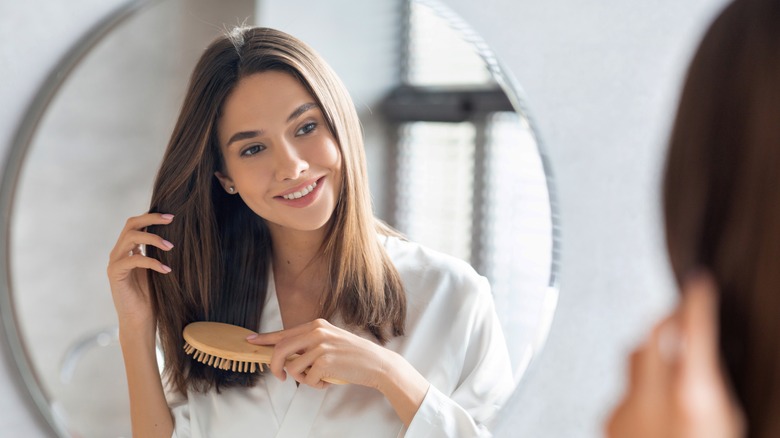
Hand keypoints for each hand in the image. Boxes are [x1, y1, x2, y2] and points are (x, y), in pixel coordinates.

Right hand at [107, 213, 174, 331]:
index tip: (172, 216)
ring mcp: (115, 262)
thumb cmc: (151, 297)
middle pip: (130, 224)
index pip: (136, 224)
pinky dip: (152, 262)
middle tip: (171, 219)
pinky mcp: (115, 274)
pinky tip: (166, 270)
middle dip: (151, 219)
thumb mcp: (156, 269)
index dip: (152, 217)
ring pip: (131, 238)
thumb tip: (175, 235)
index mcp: (127, 249)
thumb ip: (158, 252)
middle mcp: (118, 253)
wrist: (139, 320)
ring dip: (153, 239)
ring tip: (171, 247)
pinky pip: (134, 260)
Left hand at [246, 318, 390, 388]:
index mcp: (316, 325)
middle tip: (281, 377)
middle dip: (275, 367)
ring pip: (293, 368)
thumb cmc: (352, 355)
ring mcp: (321, 346)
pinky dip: (316, 385)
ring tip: (320, 377)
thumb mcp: (329, 341)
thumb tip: (284, 356)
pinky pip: (308, 380)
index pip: (283, 332)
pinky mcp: (325, 362)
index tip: (250, 341)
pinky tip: (330, 380)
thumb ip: (309, 344)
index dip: (264, 339)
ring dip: (303, 379)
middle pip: (280, 350)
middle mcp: (316, 332)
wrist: (376, 363)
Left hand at [605, 272, 743, 437]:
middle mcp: (650, 399)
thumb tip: (705, 360)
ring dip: (653, 355)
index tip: (699, 284)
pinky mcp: (610, 423)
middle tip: (683, 316)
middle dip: (666, 320)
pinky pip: (624, 391)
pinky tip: (656, 405)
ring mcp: (624, 410)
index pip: (691, 331)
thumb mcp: (723, 420)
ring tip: (674, 362)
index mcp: (690, 398)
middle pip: (651, 336)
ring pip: (634, 362)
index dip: (696, 302)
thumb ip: (711, 390)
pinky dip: (640, 388)